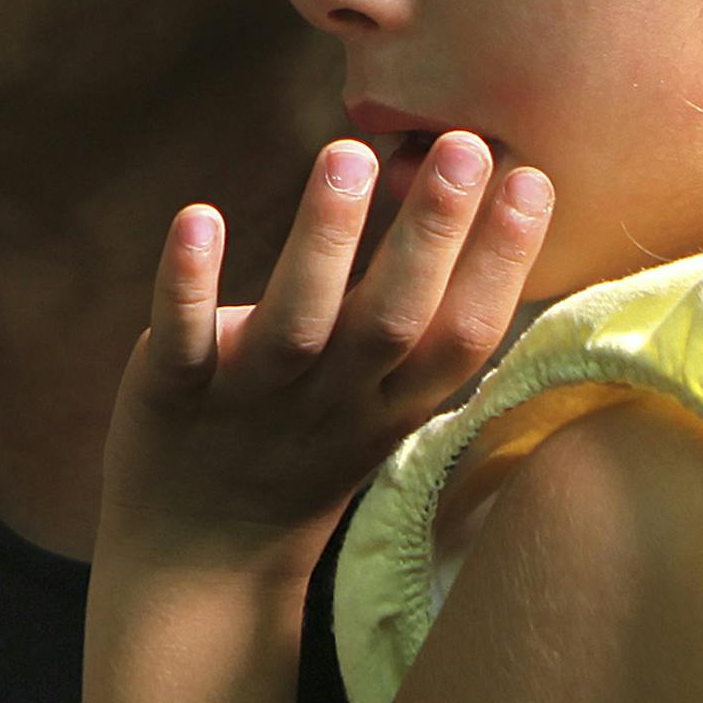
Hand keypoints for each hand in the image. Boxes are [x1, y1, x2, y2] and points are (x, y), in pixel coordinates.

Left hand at [101, 132, 551, 577]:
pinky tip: (198, 216)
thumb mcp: (379, 405)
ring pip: (297, 321)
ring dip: (324, 239)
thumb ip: (412, 317)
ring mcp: (251, 400)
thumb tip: (459, 197)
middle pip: (392, 321)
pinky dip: (188, 284)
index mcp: (392, 405)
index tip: (530, 176)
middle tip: (462, 144)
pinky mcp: (172, 396)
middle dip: (431, 232)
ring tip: (349, 155)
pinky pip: (182, 340)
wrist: (198, 559)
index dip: (501, 263)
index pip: (463, 336)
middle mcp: (331, 402)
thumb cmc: (300, 451)